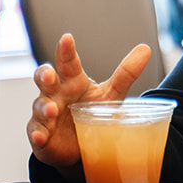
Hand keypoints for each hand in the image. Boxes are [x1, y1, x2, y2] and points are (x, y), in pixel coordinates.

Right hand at [27, 33, 151, 170]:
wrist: (79, 144)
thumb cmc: (91, 111)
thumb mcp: (111, 94)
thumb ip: (125, 73)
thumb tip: (145, 49)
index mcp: (73, 81)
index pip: (68, 63)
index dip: (66, 51)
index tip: (67, 38)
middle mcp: (56, 94)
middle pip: (44, 79)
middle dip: (44, 75)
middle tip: (49, 75)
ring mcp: (45, 114)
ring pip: (40, 106)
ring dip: (44, 108)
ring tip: (52, 111)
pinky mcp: (41, 135)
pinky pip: (36, 133)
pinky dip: (37, 134)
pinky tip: (39, 136)